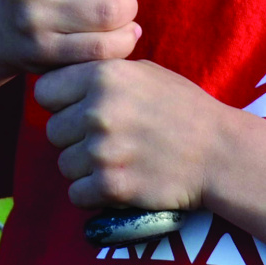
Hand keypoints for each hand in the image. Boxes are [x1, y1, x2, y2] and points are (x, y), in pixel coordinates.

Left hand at [34, 58, 241, 210]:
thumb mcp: (145, 73)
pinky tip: (119, 182)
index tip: (79, 111)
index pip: (45, 92)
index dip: (60, 103)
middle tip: (106, 141)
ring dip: (85, 168)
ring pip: (64, 165)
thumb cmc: (184, 109)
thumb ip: (103, 72)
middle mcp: (98, 110)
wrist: (220, 153)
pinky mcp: (112, 185)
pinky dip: (93, 194)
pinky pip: (77, 194)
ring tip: (118, 161)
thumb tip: (66, 70)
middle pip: (53, 131)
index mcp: (103, 75)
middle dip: (74, 139)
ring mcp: (103, 150)